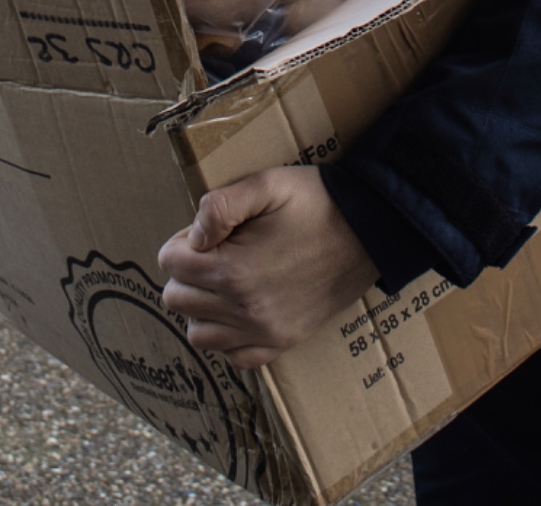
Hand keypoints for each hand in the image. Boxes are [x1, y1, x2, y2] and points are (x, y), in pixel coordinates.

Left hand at [158, 167, 377, 369]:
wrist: (371, 230)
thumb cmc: (318, 202)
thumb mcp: (267, 184)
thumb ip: (220, 205)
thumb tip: (192, 236)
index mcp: (234, 270)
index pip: (169, 263)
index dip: (182, 239)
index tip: (208, 231)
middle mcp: (244, 310)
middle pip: (177, 298)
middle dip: (187, 271)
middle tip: (216, 249)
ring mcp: (264, 332)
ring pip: (198, 334)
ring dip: (201, 306)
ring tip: (225, 278)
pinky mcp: (283, 342)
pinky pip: (235, 357)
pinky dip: (229, 336)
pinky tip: (242, 307)